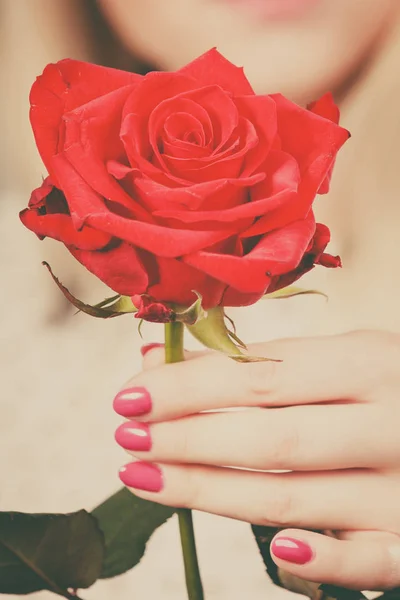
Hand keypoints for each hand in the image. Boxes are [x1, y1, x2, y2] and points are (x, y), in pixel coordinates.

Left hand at [113, 331, 399, 589]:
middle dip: (187, 440)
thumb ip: (258, 364)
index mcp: (369, 363)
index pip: (259, 376)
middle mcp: (389, 424)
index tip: (131, 396)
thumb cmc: (387, 386)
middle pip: (269, 438)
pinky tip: (275, 550)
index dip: (188, 388)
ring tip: (146, 476)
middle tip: (127, 438)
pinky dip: (318, 562)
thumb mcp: (339, 357)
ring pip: (292, 498)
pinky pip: (364, 563)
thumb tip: (159, 364)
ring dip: (209, 491)